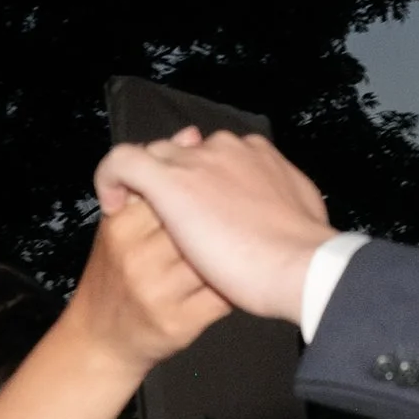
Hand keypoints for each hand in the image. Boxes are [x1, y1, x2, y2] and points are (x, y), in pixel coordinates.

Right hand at [67, 191, 231, 374]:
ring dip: (231, 250)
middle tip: (229, 224)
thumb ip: (155, 181)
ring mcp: (159, 292)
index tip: (206, 201)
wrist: (101, 339)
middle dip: (217, 221)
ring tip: (234, 249)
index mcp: (122, 226)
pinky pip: (222, 294)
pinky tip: (233, 278)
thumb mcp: (123, 223)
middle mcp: (138, 258)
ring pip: (213, 256)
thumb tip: (192, 136)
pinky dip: (234, 284)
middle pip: (195, 222)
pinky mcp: (180, 322)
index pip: (171, 190)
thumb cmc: (117, 276)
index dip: (198, 193)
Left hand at [98, 129, 332, 323]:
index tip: (201, 207)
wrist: (301, 269)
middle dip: (175, 178)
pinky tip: (111, 204)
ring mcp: (195, 163)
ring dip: (151, 185)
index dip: (203, 179)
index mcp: (255, 154)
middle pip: (183, 152)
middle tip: (174, 219)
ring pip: (156, 157)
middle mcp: (224, 149)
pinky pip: (124, 163)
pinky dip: (111, 178)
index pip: (214, 156)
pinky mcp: (169, 182)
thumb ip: (281, 198)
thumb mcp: (301, 214)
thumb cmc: (306, 254)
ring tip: (145, 220)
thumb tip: (282, 202)